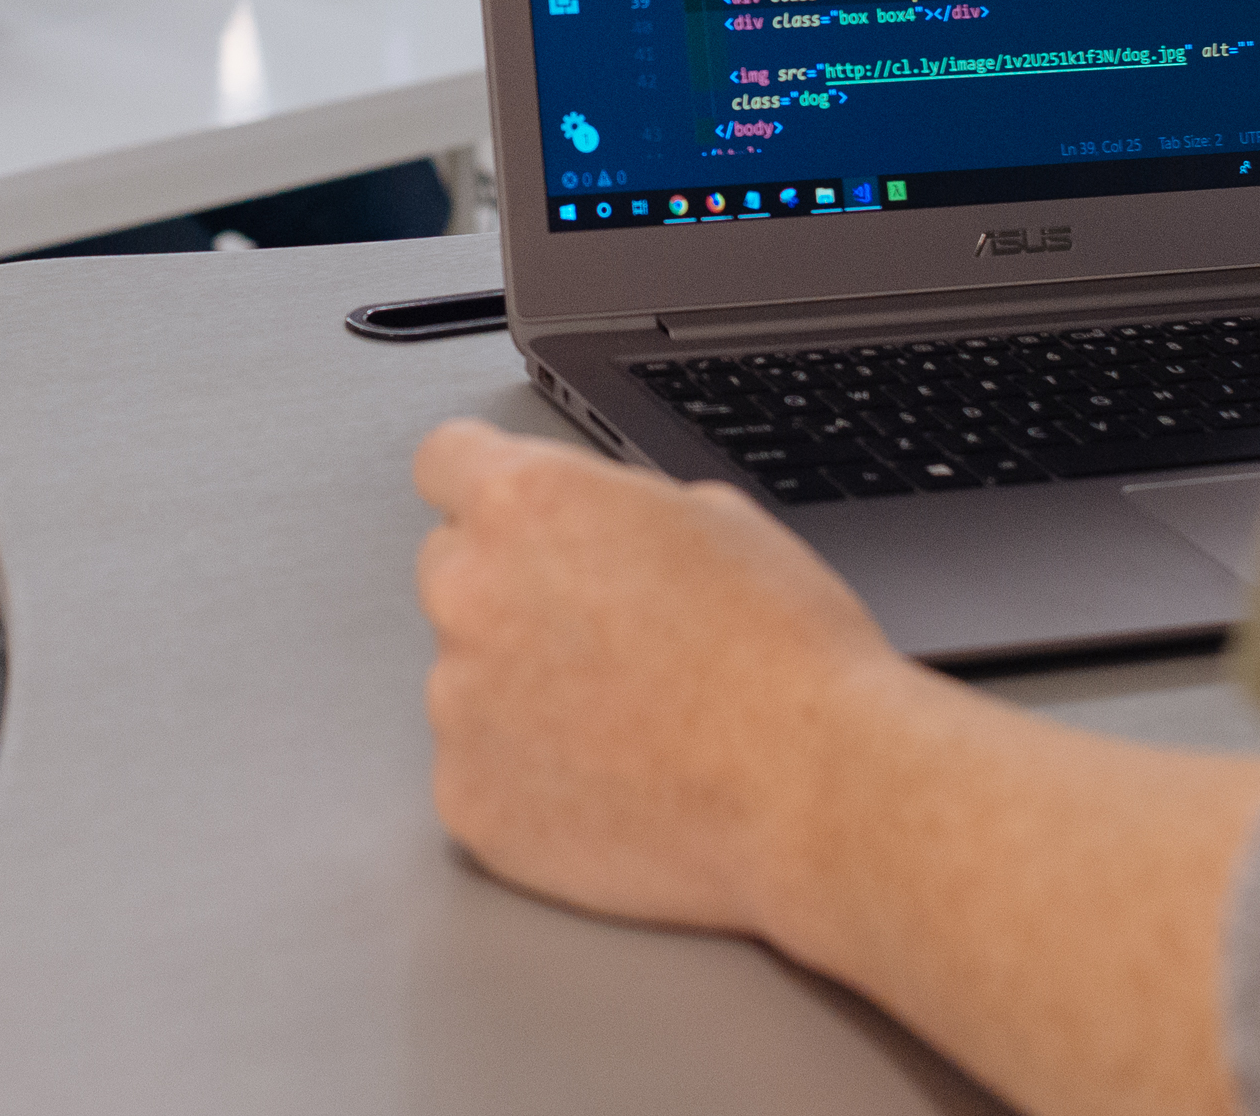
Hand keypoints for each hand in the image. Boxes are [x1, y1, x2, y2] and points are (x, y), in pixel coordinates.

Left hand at [413, 419, 903, 934]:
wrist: (813, 789)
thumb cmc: (783, 655)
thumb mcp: (712, 518)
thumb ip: (611, 511)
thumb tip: (593, 530)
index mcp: (525, 505)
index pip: (446, 461)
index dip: (490, 489)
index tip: (511, 519)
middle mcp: (469, 593)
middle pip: (454, 570)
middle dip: (512, 593)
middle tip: (605, 637)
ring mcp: (458, 704)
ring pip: (468, 679)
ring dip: (522, 692)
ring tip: (629, 723)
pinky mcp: (467, 798)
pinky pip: (479, 772)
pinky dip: (528, 779)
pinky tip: (609, 782)